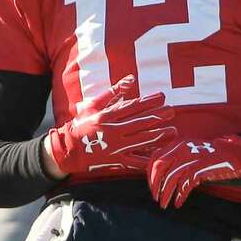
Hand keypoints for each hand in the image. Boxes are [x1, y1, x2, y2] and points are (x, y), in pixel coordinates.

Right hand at [47, 75, 175, 175]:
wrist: (68, 150)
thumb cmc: (81, 124)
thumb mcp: (93, 105)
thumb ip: (112, 92)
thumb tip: (131, 79)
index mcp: (107, 116)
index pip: (132, 107)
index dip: (148, 101)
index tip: (162, 97)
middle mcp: (113, 131)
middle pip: (139, 123)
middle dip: (157, 117)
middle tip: (172, 112)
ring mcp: (115, 147)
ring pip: (141, 141)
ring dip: (158, 136)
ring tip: (172, 132)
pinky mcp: (116, 161)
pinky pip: (134, 161)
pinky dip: (147, 160)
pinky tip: (160, 156)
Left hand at [147, 134, 240, 208]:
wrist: (234, 153)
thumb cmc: (211, 156)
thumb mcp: (190, 152)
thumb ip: (176, 160)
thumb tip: (161, 178)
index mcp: (177, 144)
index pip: (155, 158)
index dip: (150, 174)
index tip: (152, 187)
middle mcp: (181, 149)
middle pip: (160, 168)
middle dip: (155, 185)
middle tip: (155, 198)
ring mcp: (191, 158)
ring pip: (171, 178)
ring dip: (166, 194)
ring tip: (165, 205)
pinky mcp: (200, 168)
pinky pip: (185, 184)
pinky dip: (180, 196)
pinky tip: (178, 203)